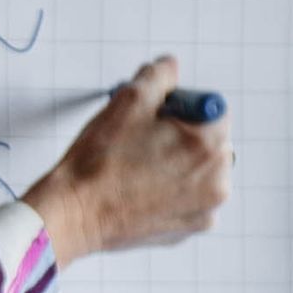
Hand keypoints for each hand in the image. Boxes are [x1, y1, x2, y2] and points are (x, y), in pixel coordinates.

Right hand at [22, 56, 231, 267]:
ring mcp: (207, 207)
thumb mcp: (128, 101)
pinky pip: (193, 196)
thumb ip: (159, 75)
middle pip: (210, 138)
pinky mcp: (193, 226)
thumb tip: (170, 66)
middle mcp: (218, 178)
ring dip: (181, 162)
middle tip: (142, 142)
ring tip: (141, 168)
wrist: (75, 214)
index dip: (180, 107)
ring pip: (201, 168)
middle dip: (183, 134)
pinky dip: (175, 190)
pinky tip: (144, 189)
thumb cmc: (100, 161)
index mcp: (208, 143)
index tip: (155, 118)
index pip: (210, 107)